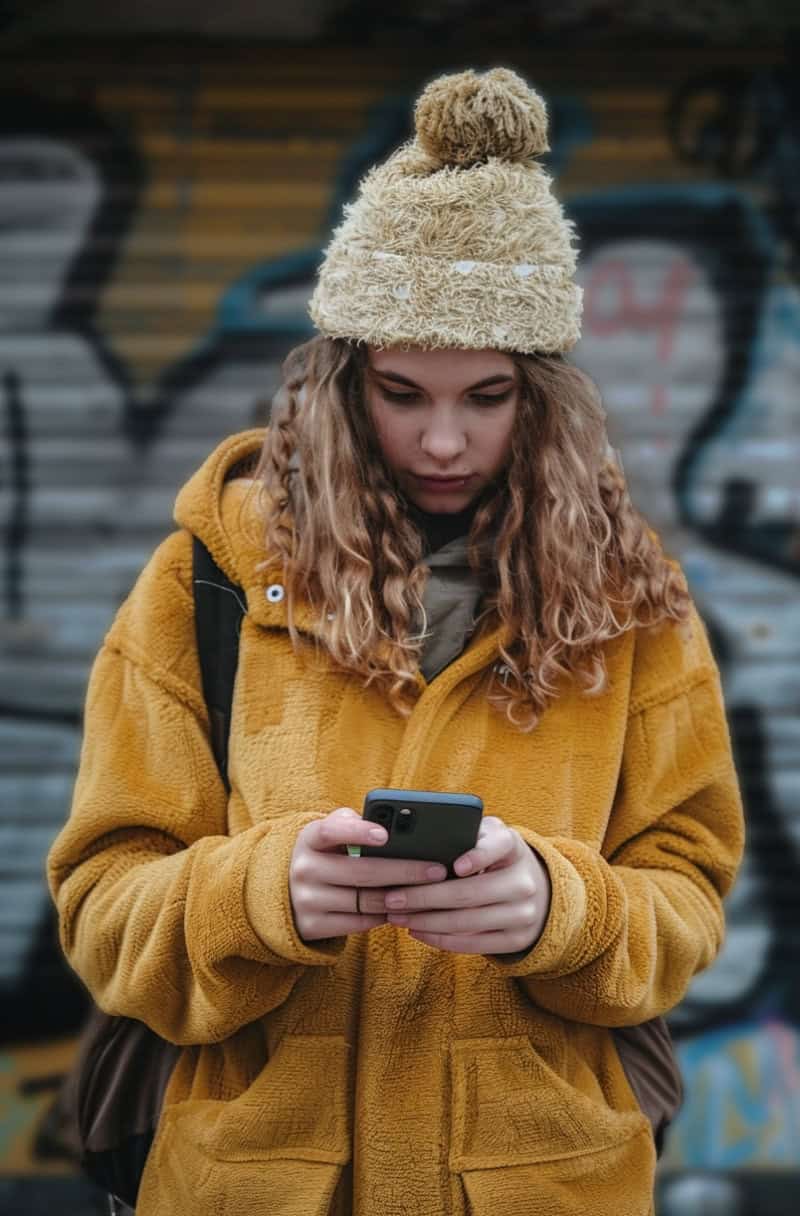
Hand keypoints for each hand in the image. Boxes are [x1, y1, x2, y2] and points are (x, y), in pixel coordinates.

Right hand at [289, 806, 447, 941]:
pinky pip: (360, 922)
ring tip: (430, 891)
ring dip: (402, 897)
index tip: (385, 835)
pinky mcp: (312, 926)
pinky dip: (386, 916)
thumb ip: (352, 823)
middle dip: (406, 871)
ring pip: (367, 900)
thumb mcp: (328, 836)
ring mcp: (306, 899)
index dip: (357, 832)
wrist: (286, 895)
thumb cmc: (325, 856)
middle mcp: (304, 868)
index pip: (331, 831)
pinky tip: (406, 908)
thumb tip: (390, 828)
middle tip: (437, 870)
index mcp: (309, 839)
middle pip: (363, 872)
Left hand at [383, 816, 551, 954]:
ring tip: (397, 917)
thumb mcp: (486, 837)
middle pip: (469, 893)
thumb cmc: (492, 856)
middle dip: (424, 897)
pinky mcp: (516, 940)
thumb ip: (463, 832)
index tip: (456, 866)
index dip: (478, 856)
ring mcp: (523, 914)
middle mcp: (524, 882)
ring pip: (466, 922)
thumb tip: (419, 842)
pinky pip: (473, 945)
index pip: (499, 846)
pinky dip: (440, 940)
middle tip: (392, 898)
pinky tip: (417, 931)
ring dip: (426, 922)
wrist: (532, 890)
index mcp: (513, 848)